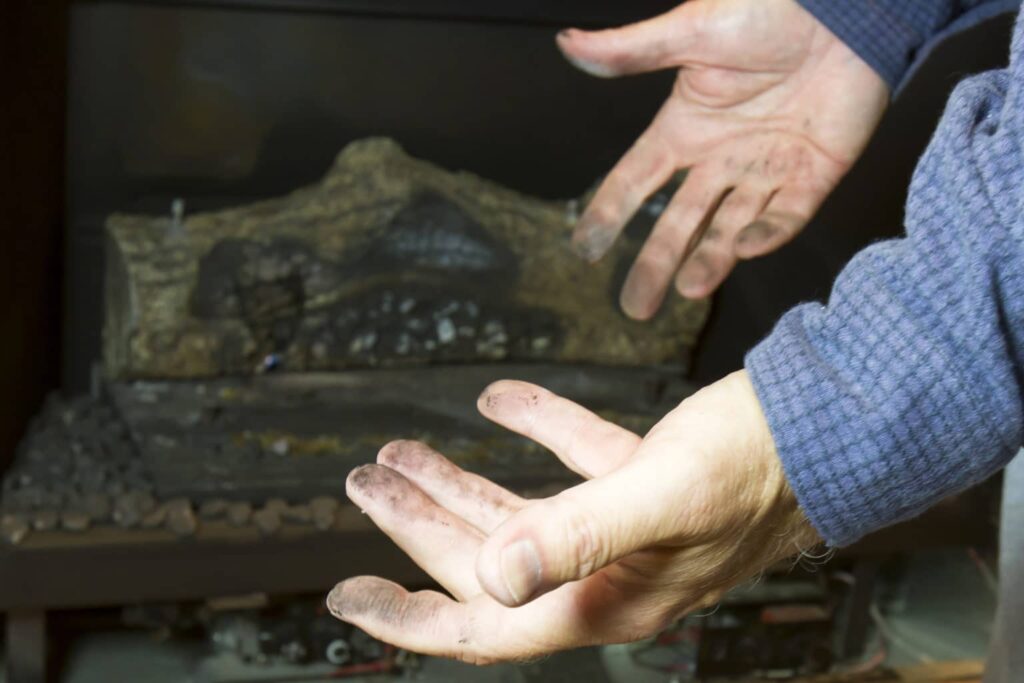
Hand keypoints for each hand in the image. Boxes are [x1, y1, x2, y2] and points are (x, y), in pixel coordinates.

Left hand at [326, 371, 819, 662]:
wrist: (832, 428)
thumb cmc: (758, 467)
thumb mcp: (662, 496)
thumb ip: (578, 536)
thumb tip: (492, 576)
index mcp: (600, 596)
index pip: (483, 625)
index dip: (408, 616)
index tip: (345, 592)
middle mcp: (606, 572)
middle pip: (486, 559)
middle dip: (416, 523)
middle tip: (362, 481)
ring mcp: (626, 528)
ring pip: (520, 512)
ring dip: (458, 482)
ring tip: (400, 451)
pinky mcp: (646, 481)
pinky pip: (573, 460)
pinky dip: (534, 430)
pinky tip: (499, 400)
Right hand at [562, 0, 888, 317]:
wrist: (847, 7)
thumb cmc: (769, 8)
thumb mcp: (693, 30)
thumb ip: (632, 49)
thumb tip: (569, 46)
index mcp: (686, 127)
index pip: (637, 179)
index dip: (610, 213)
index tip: (586, 250)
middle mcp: (721, 157)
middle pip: (680, 221)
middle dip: (657, 263)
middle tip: (637, 306)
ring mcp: (767, 170)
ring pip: (729, 228)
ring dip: (709, 260)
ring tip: (688, 288)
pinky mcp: (813, 175)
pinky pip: (786, 217)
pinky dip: (767, 235)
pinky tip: (744, 248)